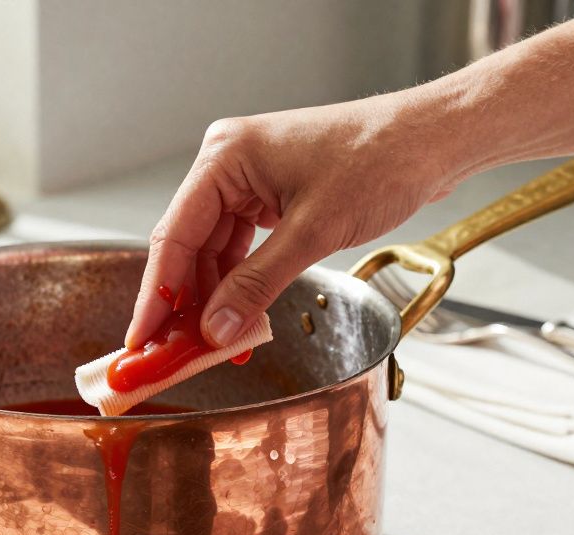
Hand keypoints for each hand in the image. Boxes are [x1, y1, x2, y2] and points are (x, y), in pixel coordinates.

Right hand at [125, 93, 462, 348]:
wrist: (430, 141)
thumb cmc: (380, 160)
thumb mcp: (313, 232)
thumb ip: (257, 284)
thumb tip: (215, 329)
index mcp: (225, 157)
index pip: (175, 234)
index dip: (156, 293)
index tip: (142, 338)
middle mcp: (228, 165)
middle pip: (189, 246)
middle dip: (184, 303)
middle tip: (171, 353)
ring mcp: (249, 180)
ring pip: (213, 253)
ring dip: (213, 300)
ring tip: (211, 347)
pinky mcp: (270, 196)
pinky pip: (240, 248)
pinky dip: (239, 285)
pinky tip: (239, 320)